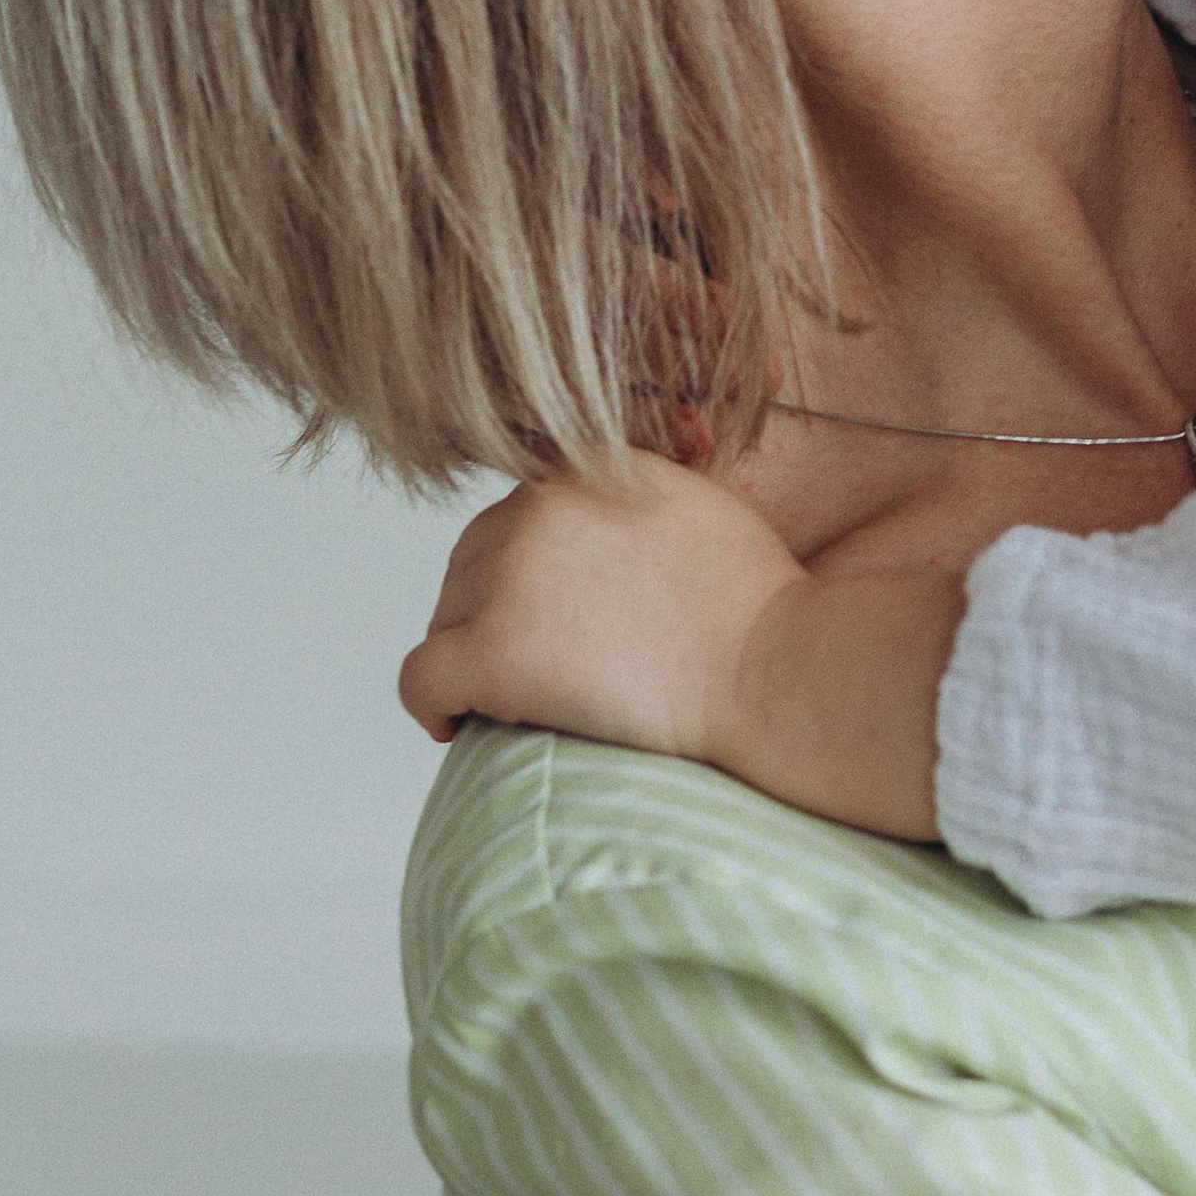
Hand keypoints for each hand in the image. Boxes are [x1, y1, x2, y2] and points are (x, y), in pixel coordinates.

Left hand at [398, 455, 806, 764]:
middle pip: (470, 565)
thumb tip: (593, 528)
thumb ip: (627, 498)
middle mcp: (535, 508)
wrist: (773, 672)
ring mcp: (509, 578)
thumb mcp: (693, 506)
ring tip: (524, 700)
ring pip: (445, 619)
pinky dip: (432, 706)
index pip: (515, 519)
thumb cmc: (758, 609)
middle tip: (545, 668)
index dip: (525, 576)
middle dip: (495, 615)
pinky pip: (421, 678)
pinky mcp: (493, 651)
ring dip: (474, 657)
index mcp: (582, 468)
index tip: (550, 620)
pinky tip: (457, 727)